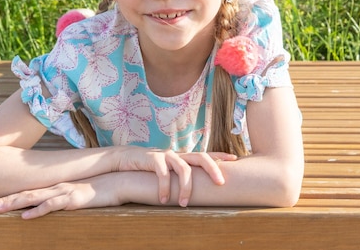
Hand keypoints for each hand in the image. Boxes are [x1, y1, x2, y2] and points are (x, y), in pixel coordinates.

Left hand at [0, 174, 121, 218]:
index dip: (13, 196)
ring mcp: (65, 192)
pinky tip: (24, 216)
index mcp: (59, 186)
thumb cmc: (105, 189)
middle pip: (26, 193)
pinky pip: (52, 206)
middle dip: (5, 199)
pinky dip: (37, 211)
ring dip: (13, 203)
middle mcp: (58, 187)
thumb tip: (65, 203)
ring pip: (33, 198)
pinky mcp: (74, 199)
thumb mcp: (85, 194)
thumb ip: (72, 197)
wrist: (122, 182)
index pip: (32, 190)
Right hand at [118, 148, 236, 206]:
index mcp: (183, 157)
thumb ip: (180, 176)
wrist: (125, 159)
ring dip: (186, 188)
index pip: (206, 154)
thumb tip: (196, 190)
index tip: (235, 158)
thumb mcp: (168, 171)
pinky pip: (162, 174)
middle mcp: (177, 155)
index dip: (220, 156)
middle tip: (220, 183)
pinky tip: (163, 200)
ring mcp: (166, 155)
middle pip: (201, 157)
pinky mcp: (152, 159)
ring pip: (183, 169)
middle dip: (213, 169)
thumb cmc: (149, 169)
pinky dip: (164, 188)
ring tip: (183, 204)